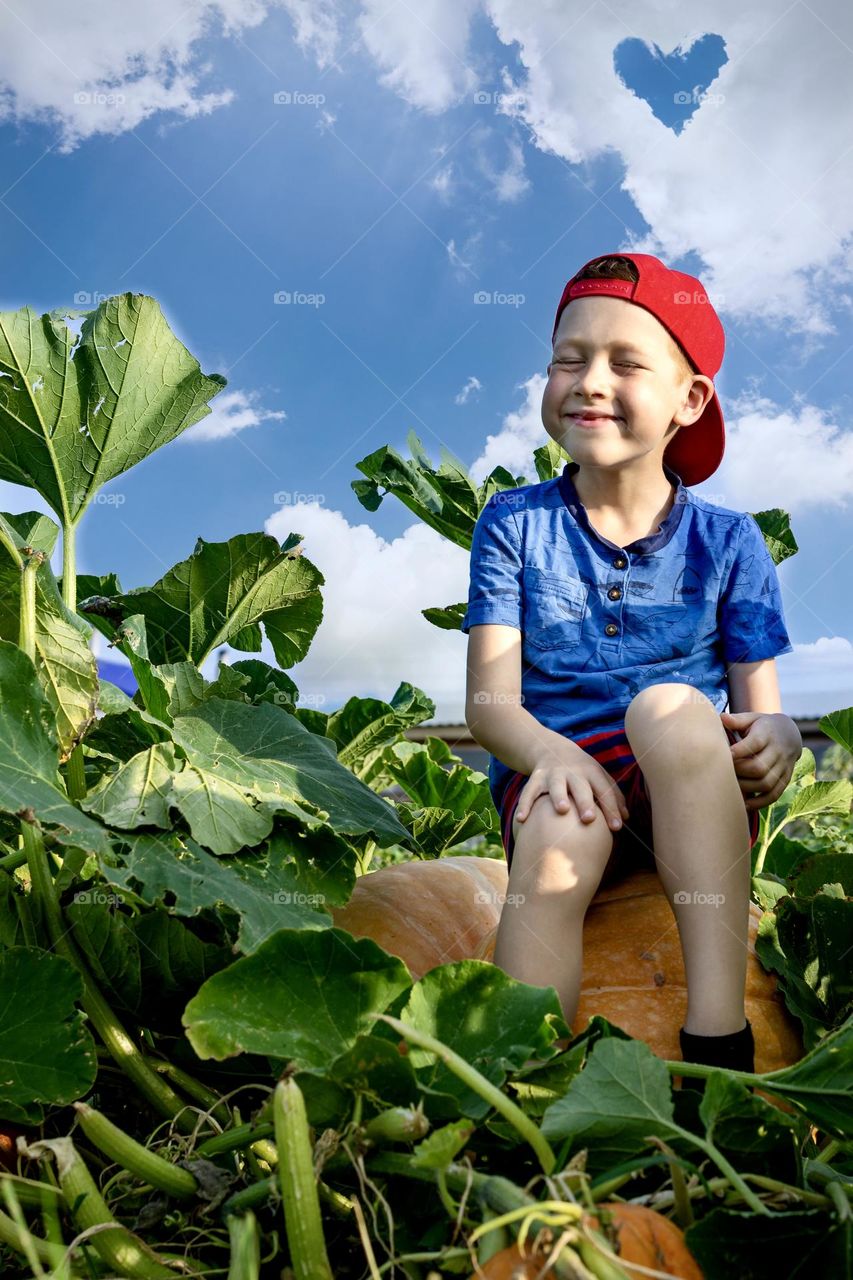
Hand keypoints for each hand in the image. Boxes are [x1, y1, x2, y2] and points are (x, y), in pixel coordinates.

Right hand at [514, 744, 629, 832]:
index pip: (604, 790)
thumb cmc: (581, 771)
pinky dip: (524, 804)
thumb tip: (626, 819)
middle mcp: (573, 772)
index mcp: (592, 772)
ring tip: (562, 810)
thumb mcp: (598, 776)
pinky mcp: (536, 778)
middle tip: (589, 819)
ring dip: (559, 796)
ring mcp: (553, 774)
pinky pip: (529, 792)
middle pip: (581, 787)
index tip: (617, 828)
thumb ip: (613, 796)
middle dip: (585, 802)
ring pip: (556, 785)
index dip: (611, 808)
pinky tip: (521, 820)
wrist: (550, 748)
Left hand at [720, 711, 801, 810]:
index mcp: (767, 734)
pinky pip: (774, 795)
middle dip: (739, 772)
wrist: (789, 734)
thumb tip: (721, 718)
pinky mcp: (785, 779)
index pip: (754, 744)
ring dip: (746, 788)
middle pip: (759, 767)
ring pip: (766, 783)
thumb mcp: (751, 719)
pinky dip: (759, 803)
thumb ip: (737, 720)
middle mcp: (778, 751)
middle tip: (723, 773)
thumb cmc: (761, 726)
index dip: (738, 751)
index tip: (723, 756)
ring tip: (730, 787)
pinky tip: (744, 805)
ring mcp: (783, 767)